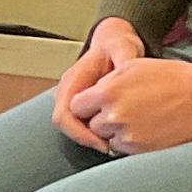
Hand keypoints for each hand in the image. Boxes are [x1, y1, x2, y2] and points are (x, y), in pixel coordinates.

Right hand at [51, 18, 145, 146]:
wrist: (113, 43)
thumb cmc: (116, 46)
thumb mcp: (123, 48)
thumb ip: (124, 59)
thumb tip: (127, 69)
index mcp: (73, 79)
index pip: (64, 114)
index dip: (80, 132)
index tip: (101, 141)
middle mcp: (68, 91)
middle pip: (65, 124)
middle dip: (86, 139)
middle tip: (110, 148)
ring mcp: (72, 98)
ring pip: (72, 127)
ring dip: (90, 138)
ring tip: (112, 144)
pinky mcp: (81, 105)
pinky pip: (81, 125)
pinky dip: (94, 134)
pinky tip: (112, 136)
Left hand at [77, 52, 191, 156]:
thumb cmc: (174, 78)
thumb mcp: (133, 66)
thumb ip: (107, 81)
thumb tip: (91, 94)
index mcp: (108, 92)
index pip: (76, 106)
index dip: (87, 104)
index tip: (96, 103)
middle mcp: (115, 116)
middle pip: (92, 126)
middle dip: (103, 119)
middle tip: (125, 110)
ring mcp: (129, 136)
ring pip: (108, 140)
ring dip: (117, 133)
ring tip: (139, 119)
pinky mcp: (143, 151)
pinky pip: (125, 151)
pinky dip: (132, 142)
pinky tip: (148, 129)